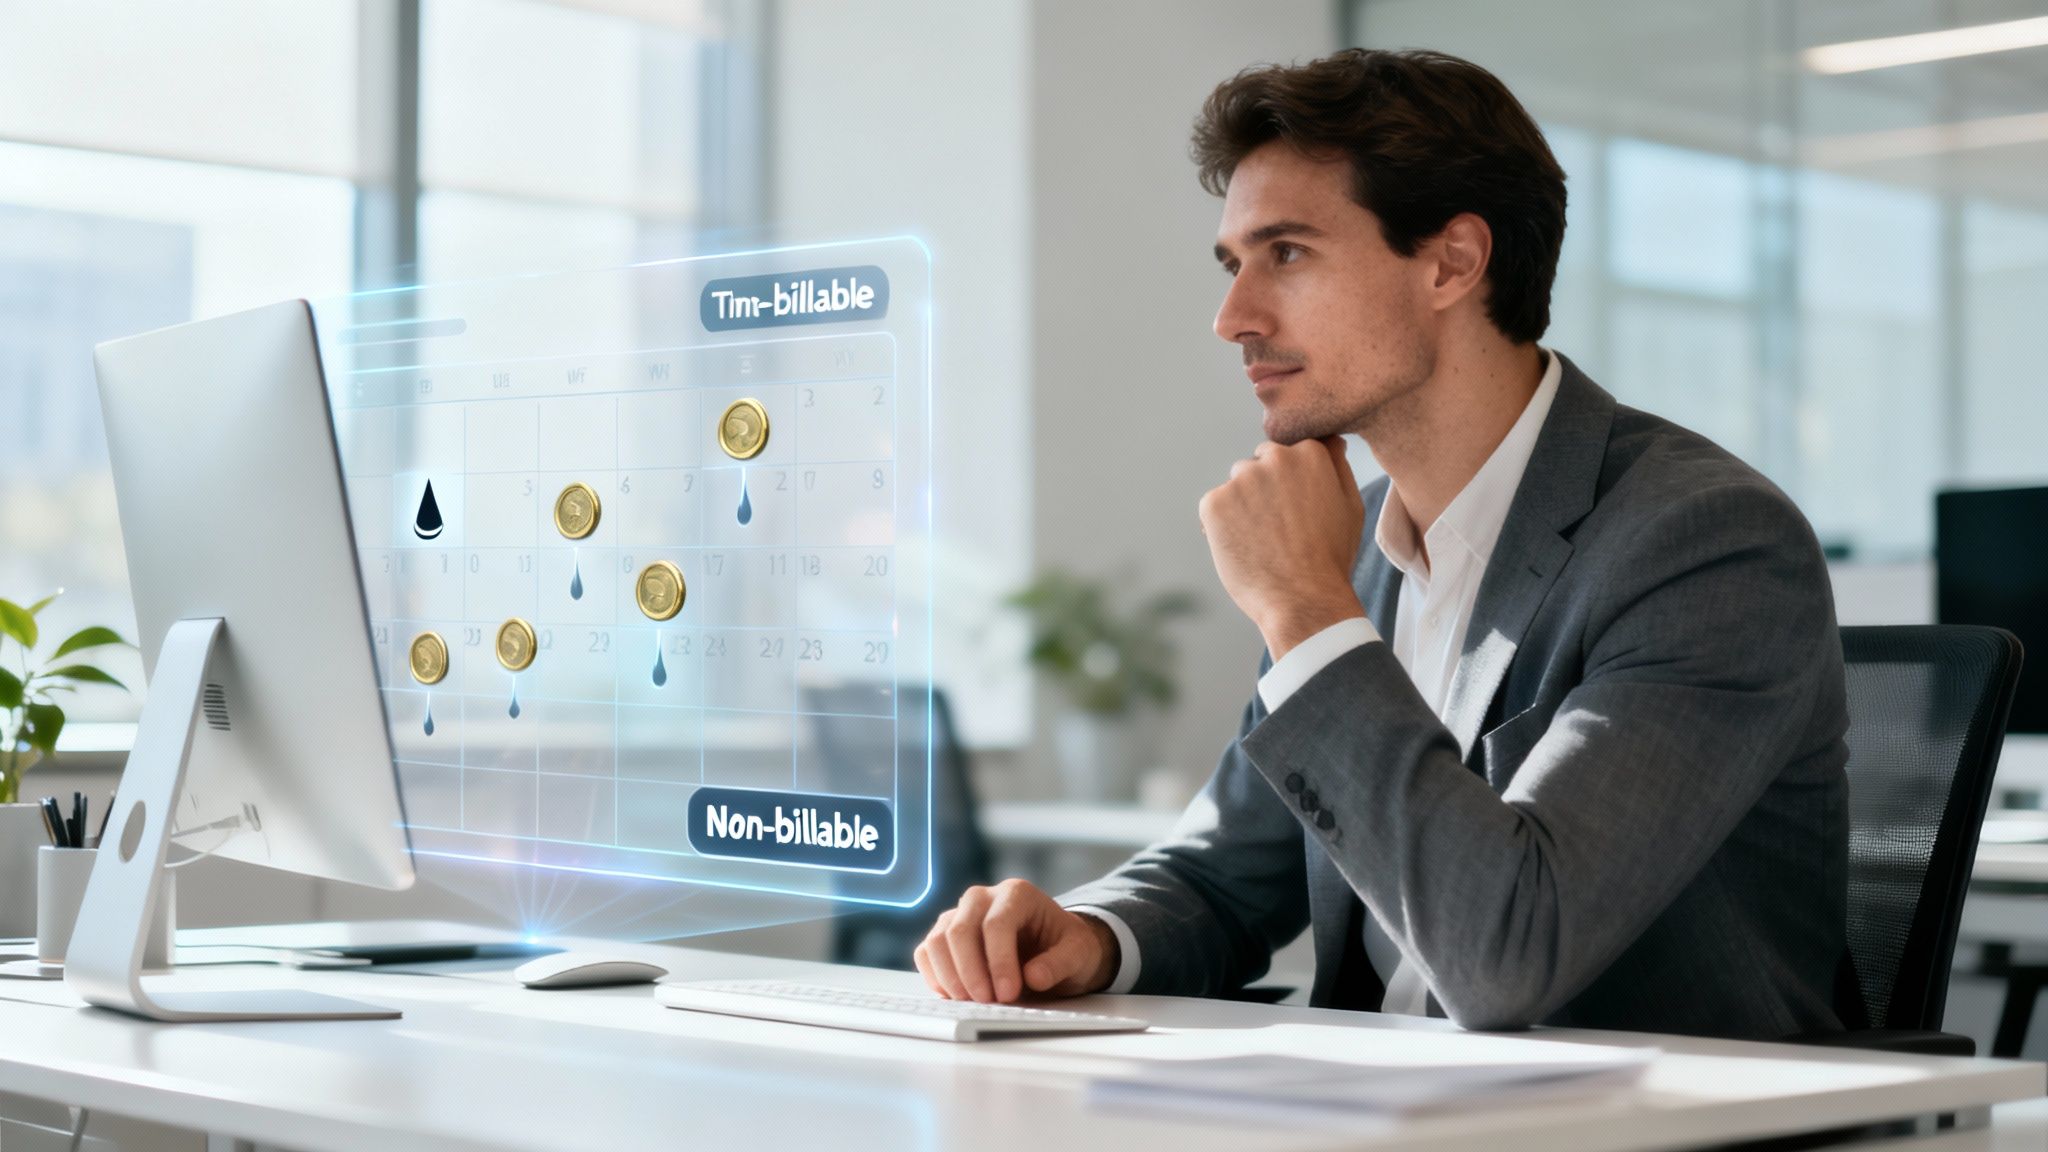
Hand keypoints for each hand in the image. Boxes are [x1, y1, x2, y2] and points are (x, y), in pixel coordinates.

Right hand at [915, 879, 1117, 1001]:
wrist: (1054, 947)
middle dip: (971, 972)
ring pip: (938, 941)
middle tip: (988, 1003)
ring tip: (973, 1003)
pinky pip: (926, 953)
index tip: (1008, 994)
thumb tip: (1033, 976)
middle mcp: (982, 898)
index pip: (997, 924)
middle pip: (960, 930)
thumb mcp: (1079, 953)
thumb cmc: (1065, 946)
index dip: (999, 961)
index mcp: (1016, 894)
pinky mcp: (944, 936)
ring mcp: (959, 915)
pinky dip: (936, 977)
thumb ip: (1060, 962)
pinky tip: (956, 997)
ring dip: (951, 977)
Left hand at [1198, 435, 1366, 658]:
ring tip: (1263, 542)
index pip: (1288, 454)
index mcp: (1310, 452)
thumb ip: (1337, 466)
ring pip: (1236, 485)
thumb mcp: (1349, 506)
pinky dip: (1222, 525)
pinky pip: (1214, 506)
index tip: (1299, 514)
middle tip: (1280, 531)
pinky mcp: (1214, 502)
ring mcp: (1242, 479)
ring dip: (1243, 505)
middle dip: (1265, 490)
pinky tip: (1244, 548)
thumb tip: (1330, 440)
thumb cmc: (1330, 557)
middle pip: (1259, 464)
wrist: (1303, 601)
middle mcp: (1275, 458)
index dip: (1291, 486)